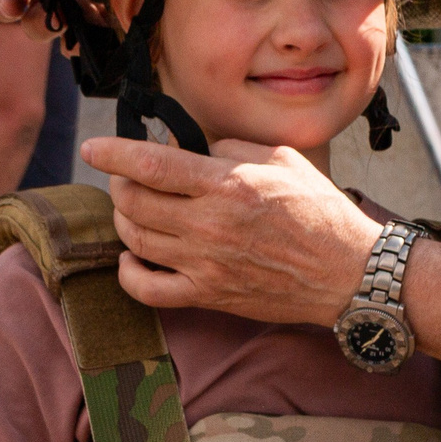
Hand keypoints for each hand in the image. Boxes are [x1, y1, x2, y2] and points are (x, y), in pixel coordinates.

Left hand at [83, 137, 382, 326]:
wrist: (347, 272)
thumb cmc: (319, 210)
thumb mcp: (281, 158)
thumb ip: (229, 146)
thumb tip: (186, 145)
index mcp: (228, 185)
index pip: (150, 165)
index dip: (113, 153)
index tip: (93, 147)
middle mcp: (210, 225)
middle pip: (133, 202)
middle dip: (120, 183)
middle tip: (128, 177)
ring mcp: (206, 265)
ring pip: (134, 239)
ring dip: (124, 219)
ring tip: (136, 208)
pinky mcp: (208, 295)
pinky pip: (147, 289)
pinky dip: (129, 271)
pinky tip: (134, 256)